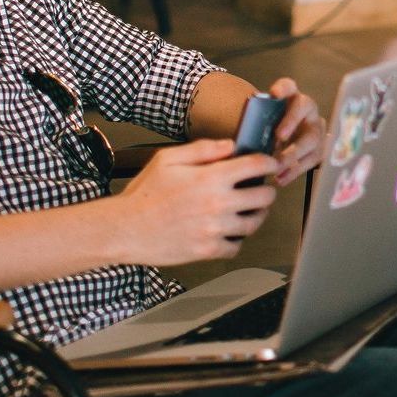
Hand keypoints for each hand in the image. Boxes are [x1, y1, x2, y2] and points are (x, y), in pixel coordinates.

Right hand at [109, 139, 278, 264]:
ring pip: (254, 223)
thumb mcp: (168, 159)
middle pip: (264, 196)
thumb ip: (203, 149)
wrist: (125, 229)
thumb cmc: (144, 194)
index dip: (269, 162)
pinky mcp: (207, 250)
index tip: (270, 164)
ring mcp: (214, 229)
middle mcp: (218, 204)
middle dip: (266, 190)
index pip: (256, 166)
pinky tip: (230, 231)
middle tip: (261, 189)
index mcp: (211, 178)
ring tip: (251, 210)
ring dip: (257, 215)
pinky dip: (237, 240)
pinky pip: (236, 247)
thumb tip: (230, 146)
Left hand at [266, 77, 323, 185]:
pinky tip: (281, 178)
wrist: (286, 139)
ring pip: (312, 138)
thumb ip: (258, 125)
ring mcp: (316, 127)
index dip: (283, 88)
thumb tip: (242, 142)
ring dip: (294, 154)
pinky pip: (312, 159)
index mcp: (291, 97)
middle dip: (291, 122)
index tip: (275, 94)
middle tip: (278, 136)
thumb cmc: (270, 129)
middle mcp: (307, 108)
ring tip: (277, 167)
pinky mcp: (320, 147)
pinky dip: (295, 170)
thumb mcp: (264, 123)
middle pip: (304, 108)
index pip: (288, 86)